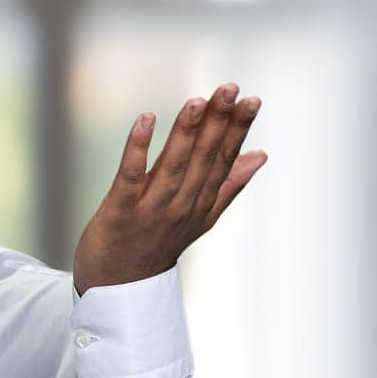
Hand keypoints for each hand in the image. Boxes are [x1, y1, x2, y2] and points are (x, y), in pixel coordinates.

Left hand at [72, 82, 266, 295]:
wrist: (116, 289)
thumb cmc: (153, 247)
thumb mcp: (199, 219)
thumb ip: (228, 186)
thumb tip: (260, 155)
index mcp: (201, 205)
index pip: (224, 162)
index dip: (238, 131)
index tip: (252, 100)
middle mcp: (181, 207)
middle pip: (203, 160)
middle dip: (218, 123)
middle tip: (230, 88)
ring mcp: (151, 211)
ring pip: (173, 165)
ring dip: (185, 132)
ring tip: (197, 101)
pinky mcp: (119, 212)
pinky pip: (129, 176)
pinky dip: (137, 148)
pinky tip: (145, 119)